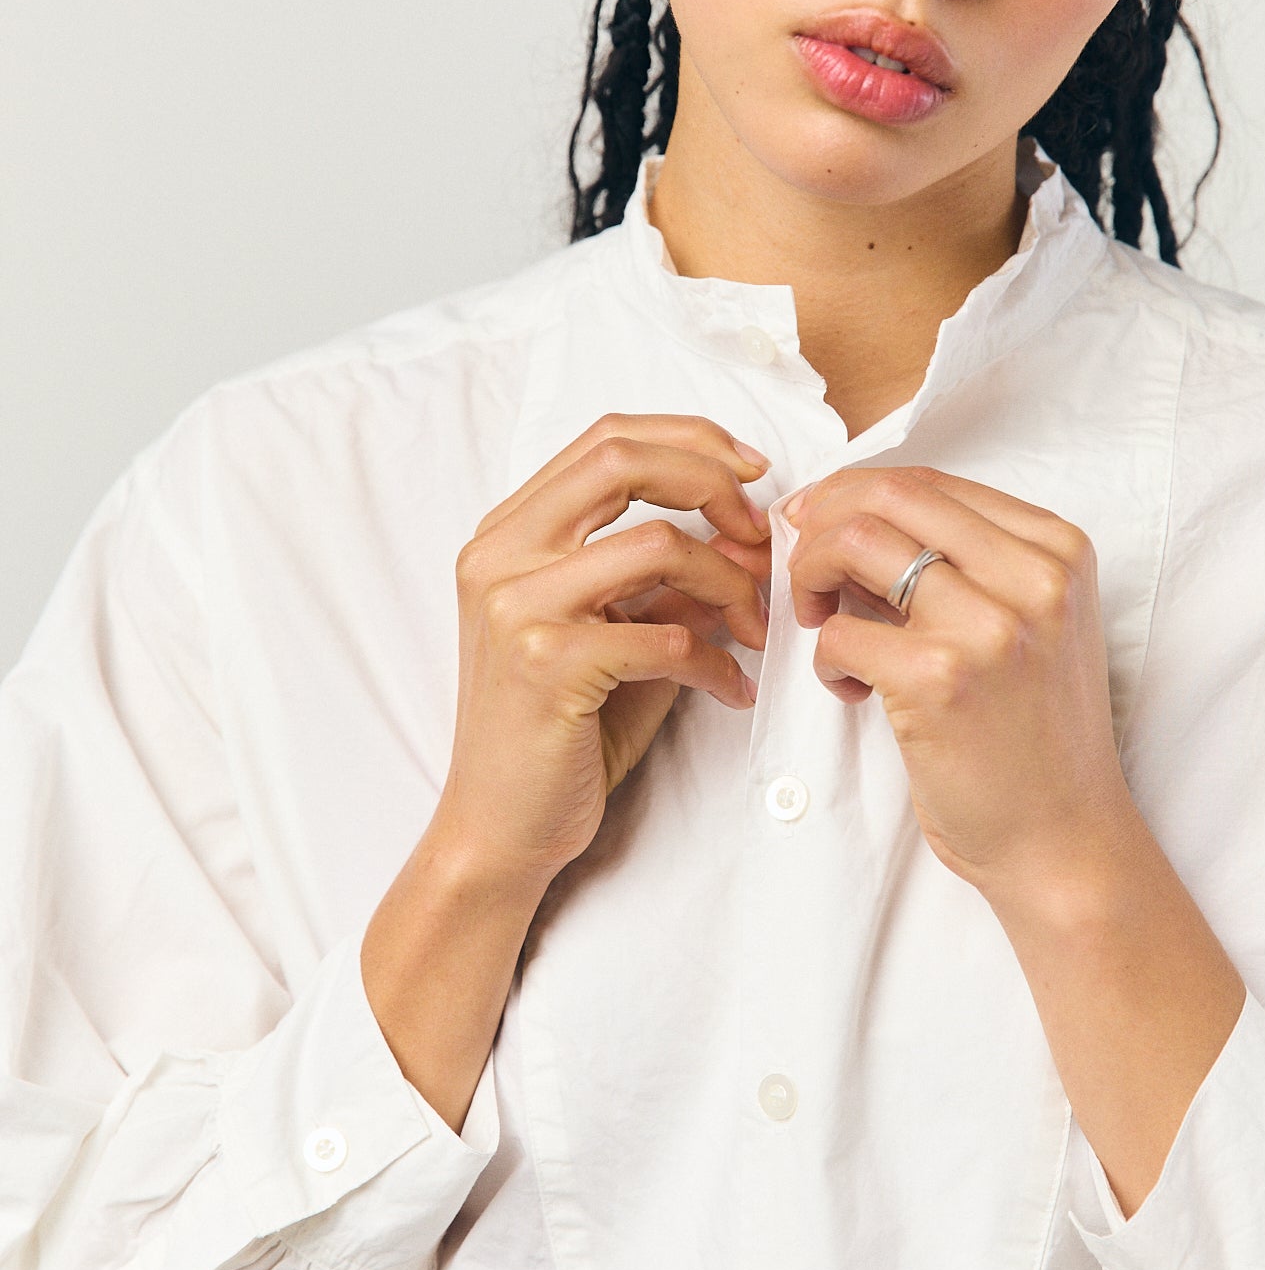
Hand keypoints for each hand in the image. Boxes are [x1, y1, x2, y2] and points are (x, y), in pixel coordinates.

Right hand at [429, 413, 770, 904]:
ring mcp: (515, 605)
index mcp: (507, 533)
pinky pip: (666, 637)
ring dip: (730, 583)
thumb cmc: (557, 732)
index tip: (753, 472)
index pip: (605, 439)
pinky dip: (716, 662)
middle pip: (622, 460)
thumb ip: (664, 579)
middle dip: (713, 483)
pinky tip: (730, 689)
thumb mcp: (613, 633)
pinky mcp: (547, 663)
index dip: (691, 440)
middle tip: (761, 531)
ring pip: (657, 544)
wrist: (498, 830)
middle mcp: (499, 554)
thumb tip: (743, 532)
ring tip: (755, 627)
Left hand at [784, 465, 1136, 910]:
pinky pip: (839, 633)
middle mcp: (1033, 575)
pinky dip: (826, 660)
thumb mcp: (1029, 624)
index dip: (852, 495)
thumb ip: (961, 566)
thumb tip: (846, 518)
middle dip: (820, 523)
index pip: (928, 481)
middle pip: (887, 495)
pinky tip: (856, 691)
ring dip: (810, 580)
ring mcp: (991, 625)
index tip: (817, 526)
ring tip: (823, 626)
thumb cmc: (1033, 737)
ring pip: (853, 544)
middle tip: (802, 571)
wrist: (1063, 840)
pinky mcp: (941, 679)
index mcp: (1056, 549)